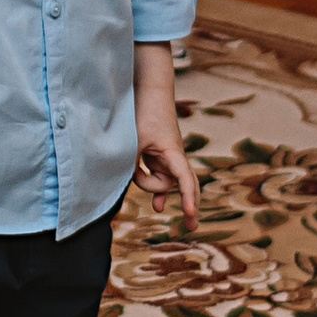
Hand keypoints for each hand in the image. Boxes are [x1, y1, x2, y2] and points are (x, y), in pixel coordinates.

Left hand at [135, 94, 198, 226]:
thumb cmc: (143, 112)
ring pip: (164, 180)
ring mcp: (167, 155)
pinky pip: (160, 176)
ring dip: (154, 188)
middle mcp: (174, 156)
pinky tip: (157, 204)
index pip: (185, 179)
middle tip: (191, 227)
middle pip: (183, 184)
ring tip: (157, 209)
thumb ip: (130, 164)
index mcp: (172, 152)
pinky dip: (155, 187)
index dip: (188, 198)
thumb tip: (125, 184)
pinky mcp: (158, 153)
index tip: (190, 214)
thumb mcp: (132, 140)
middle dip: (189, 204)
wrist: (148, 89)